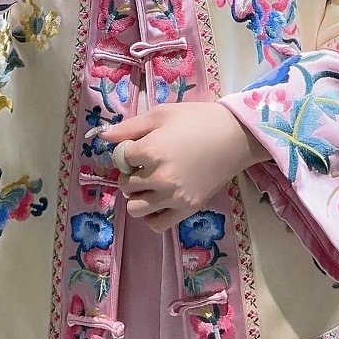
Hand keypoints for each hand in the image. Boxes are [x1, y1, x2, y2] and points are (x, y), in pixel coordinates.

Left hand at [98, 102, 270, 233]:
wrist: (235, 136)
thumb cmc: (198, 119)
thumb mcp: (161, 114)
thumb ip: (129, 127)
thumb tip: (103, 137)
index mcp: (151, 151)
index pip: (121, 159)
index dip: (128, 151)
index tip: (141, 146)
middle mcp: (159, 177)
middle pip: (126, 184)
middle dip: (131, 173)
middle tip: (147, 164)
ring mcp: (173, 196)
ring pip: (135, 208)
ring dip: (138, 196)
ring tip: (151, 184)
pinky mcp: (187, 209)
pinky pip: (156, 224)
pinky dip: (152, 216)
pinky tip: (158, 201)